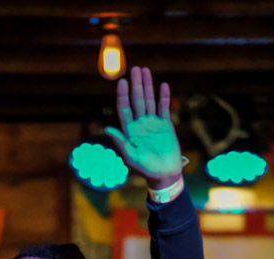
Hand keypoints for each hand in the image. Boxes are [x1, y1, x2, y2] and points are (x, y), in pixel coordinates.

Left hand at [104, 66, 182, 189]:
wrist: (164, 174)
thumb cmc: (145, 168)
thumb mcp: (130, 156)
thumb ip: (120, 141)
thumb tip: (107, 128)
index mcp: (130, 130)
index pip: (124, 107)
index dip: (123, 94)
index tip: (122, 81)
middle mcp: (140, 124)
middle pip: (137, 99)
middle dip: (136, 84)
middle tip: (135, 68)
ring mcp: (153, 123)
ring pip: (149, 100)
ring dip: (148, 86)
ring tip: (145, 70)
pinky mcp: (165, 125)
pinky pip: (164, 107)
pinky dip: (164, 96)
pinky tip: (163, 85)